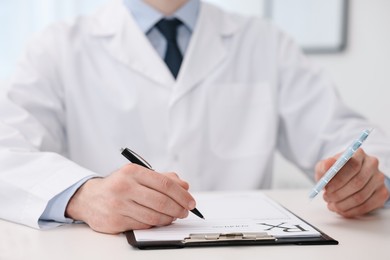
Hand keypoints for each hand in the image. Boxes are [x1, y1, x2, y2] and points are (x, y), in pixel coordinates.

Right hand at [65, 164, 195, 233]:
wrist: (89, 198)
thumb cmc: (119, 185)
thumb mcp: (139, 175)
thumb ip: (163, 178)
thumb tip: (185, 186)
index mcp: (133, 172)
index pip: (165, 184)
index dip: (182, 195)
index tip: (190, 201)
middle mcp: (124, 187)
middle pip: (161, 201)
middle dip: (179, 208)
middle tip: (185, 211)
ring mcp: (119, 205)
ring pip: (154, 216)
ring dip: (169, 218)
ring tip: (174, 216)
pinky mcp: (115, 221)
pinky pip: (143, 225)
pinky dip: (155, 224)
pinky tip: (159, 220)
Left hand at [315, 148, 388, 217]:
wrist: (345, 179)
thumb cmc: (333, 172)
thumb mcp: (324, 167)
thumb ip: (324, 166)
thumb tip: (328, 164)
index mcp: (358, 153)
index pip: (353, 165)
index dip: (339, 179)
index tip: (326, 189)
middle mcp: (372, 164)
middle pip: (358, 182)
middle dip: (339, 194)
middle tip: (327, 199)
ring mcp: (379, 179)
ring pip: (361, 196)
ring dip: (343, 204)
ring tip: (331, 205)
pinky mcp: (382, 193)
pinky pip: (367, 206)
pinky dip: (351, 211)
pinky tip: (341, 210)